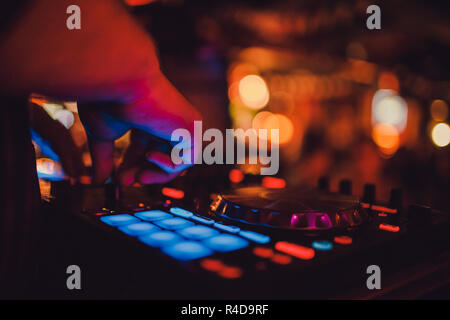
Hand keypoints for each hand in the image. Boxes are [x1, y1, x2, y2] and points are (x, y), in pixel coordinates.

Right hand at [0, 0, 201, 184]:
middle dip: (141, 173)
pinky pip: (186, 160)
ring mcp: (180, 124)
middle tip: (122, 183)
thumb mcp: (102, 134)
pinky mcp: (192, 128)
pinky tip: (151, 155)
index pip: (143, 150)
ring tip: (138, 177)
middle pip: (158, 159)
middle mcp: (165, 121)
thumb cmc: (107, 100)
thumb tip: (98, 182)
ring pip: (175, 163)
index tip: (115, 180)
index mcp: (146, 119)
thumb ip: (103, 157)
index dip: (131, 167)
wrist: (121, 80)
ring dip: (156, 175)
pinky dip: (169, 165)